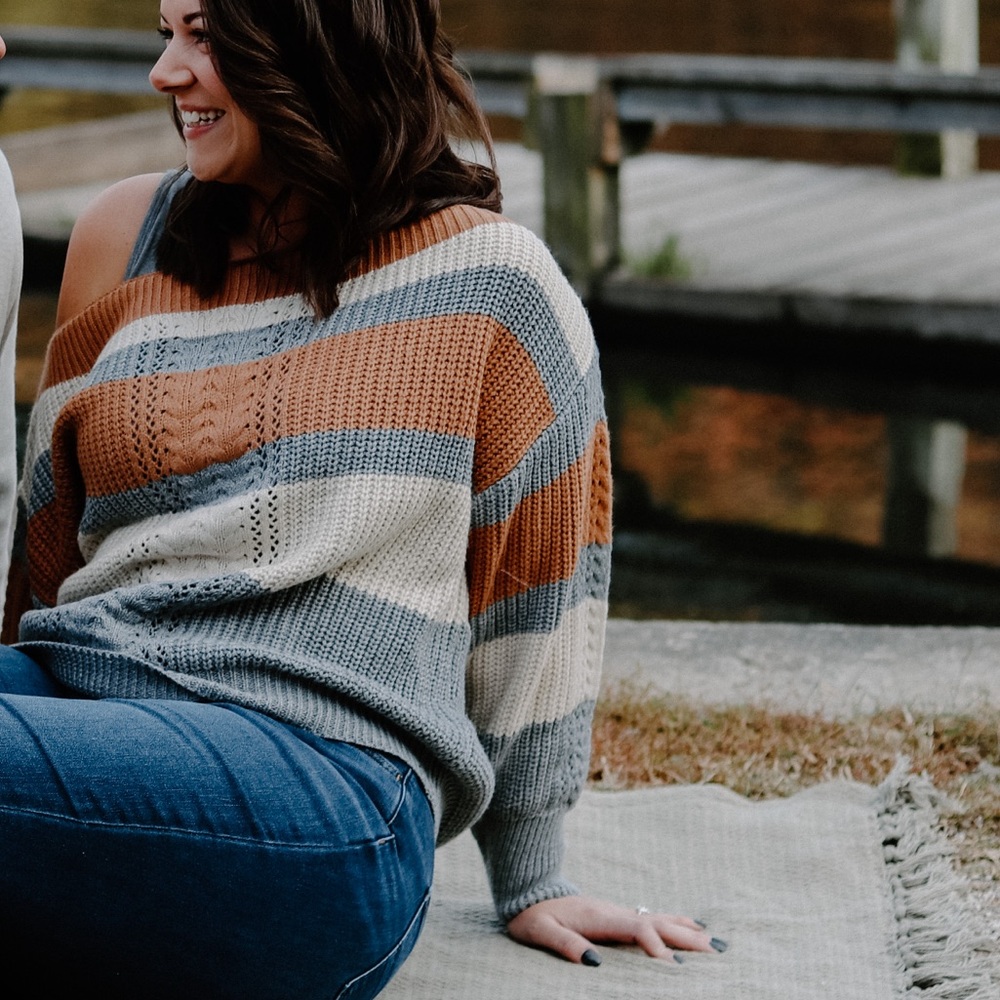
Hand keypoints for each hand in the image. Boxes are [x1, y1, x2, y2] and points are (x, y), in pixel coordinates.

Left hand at [506, 895, 720, 965]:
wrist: (528, 892)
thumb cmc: (533, 916)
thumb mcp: (540, 931)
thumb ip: (565, 945)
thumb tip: (593, 963)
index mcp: (599, 916)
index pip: (636, 929)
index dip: (656, 946)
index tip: (673, 968)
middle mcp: (614, 911)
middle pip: (657, 922)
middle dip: (686, 938)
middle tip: (715, 952)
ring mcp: (617, 911)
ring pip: (659, 919)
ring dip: (687, 930)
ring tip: (715, 942)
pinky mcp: (617, 915)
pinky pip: (653, 918)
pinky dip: (675, 923)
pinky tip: (691, 926)